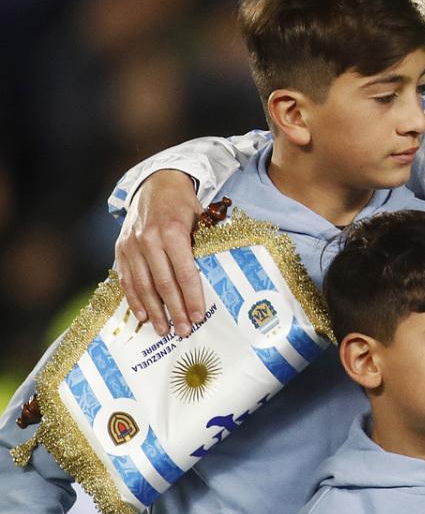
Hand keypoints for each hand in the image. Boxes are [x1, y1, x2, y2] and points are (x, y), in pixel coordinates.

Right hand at [114, 170, 202, 337]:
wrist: (155, 182)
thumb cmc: (183, 204)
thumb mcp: (200, 218)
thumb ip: (203, 246)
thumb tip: (216, 277)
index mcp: (172, 232)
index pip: (184, 273)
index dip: (192, 297)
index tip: (199, 316)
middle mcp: (148, 240)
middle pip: (163, 284)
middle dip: (175, 310)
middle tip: (184, 331)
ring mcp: (131, 246)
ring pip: (142, 286)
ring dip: (154, 311)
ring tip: (164, 329)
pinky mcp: (120, 249)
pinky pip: (126, 279)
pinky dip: (134, 299)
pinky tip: (143, 315)